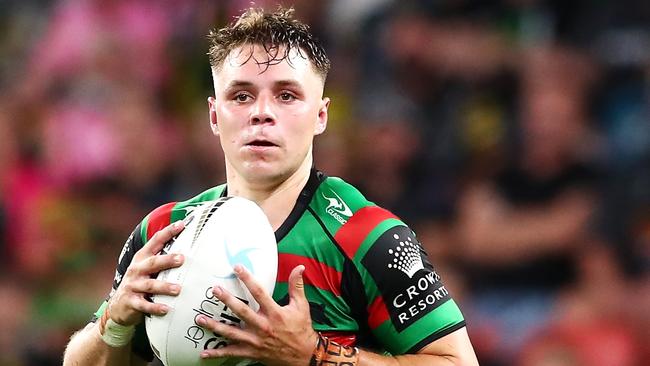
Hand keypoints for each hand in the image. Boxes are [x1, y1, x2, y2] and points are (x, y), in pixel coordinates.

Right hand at [106, 221, 185, 325]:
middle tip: (182, 259)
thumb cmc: (139, 283)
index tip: (181, 224)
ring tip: (178, 289)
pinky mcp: (131, 302)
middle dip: (167, 260)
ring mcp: (132, 286)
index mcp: (142, 258)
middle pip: (153, 263)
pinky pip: (144, 305)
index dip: (168, 232)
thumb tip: (187, 249)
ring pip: (149, 285)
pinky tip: (166, 309)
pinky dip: (155, 307)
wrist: (118, 306)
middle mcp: (136, 270)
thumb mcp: (146, 268)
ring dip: (164, 287)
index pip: (155, 241)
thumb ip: (161, 259)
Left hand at [197, 265, 317, 365]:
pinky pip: (232, 353)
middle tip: (215, 290)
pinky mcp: (252, 352)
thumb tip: (300, 267)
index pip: (259, 292)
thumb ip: (297, 286)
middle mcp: (263, 326)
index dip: (247, 279)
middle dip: (227, 300)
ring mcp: (255, 341)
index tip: (237, 268)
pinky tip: (204, 352)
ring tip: (200, 318)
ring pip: (231, 332)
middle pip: (241, 311)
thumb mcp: (301, 306)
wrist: (304, 356)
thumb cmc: (301, 329)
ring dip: (214, 326)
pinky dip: (218, 353)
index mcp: (275, 313)